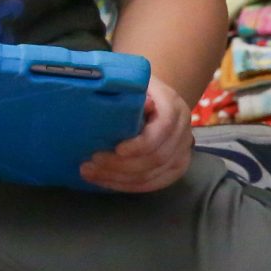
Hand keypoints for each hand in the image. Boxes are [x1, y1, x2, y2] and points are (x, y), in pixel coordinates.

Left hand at [81, 77, 191, 193]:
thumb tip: (119, 103)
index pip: (162, 130)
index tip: (116, 149)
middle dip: (120, 166)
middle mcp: (183, 131)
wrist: (158, 98)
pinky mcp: (176, 167)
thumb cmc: (138, 89)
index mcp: (173, 107)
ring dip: (119, 179)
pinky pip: (154, 184)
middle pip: (157, 158)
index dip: (140, 144)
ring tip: (89, 173)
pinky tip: (105, 182)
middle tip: (88, 164)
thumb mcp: (133, 84)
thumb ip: (128, 93)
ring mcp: (182, 152)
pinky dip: (128, 186)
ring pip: (154, 175)